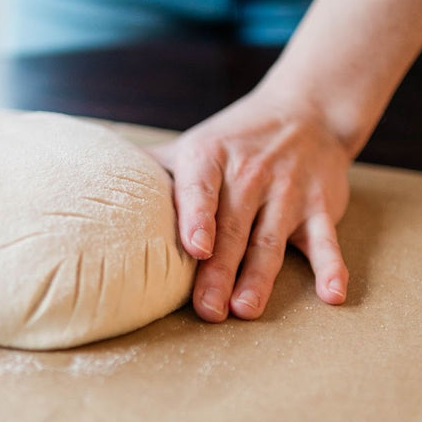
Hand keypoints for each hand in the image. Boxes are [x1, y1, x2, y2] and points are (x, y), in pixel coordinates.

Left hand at [148, 92, 352, 321]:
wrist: (306, 111)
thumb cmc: (234, 140)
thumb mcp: (193, 144)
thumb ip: (151, 168)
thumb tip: (89, 182)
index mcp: (210, 158)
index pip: (202, 188)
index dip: (197, 217)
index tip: (195, 246)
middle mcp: (250, 174)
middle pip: (233, 228)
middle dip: (220, 270)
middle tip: (208, 310)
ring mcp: (288, 192)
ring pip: (271, 240)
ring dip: (260, 277)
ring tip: (246, 309)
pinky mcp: (320, 208)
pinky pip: (325, 241)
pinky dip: (331, 267)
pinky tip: (331, 295)